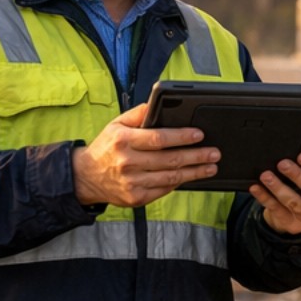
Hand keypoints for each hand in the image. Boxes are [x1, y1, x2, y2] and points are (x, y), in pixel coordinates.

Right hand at [72, 104, 217, 206]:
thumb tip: (158, 103)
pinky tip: (191, 176)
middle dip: (196, 156)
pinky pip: (163, 189)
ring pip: (170, 177)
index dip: (182, 137)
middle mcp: (128, 163)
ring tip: (211, 167)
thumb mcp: (117, 124)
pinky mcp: (135, 198)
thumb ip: (139, 113)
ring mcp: (132, 183)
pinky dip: (179, 183)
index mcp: (124, 141)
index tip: (200, 135)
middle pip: (169, 160)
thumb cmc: (107, 147)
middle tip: (214, 153)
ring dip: (194, 172)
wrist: (85, 177)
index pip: (159, 139)